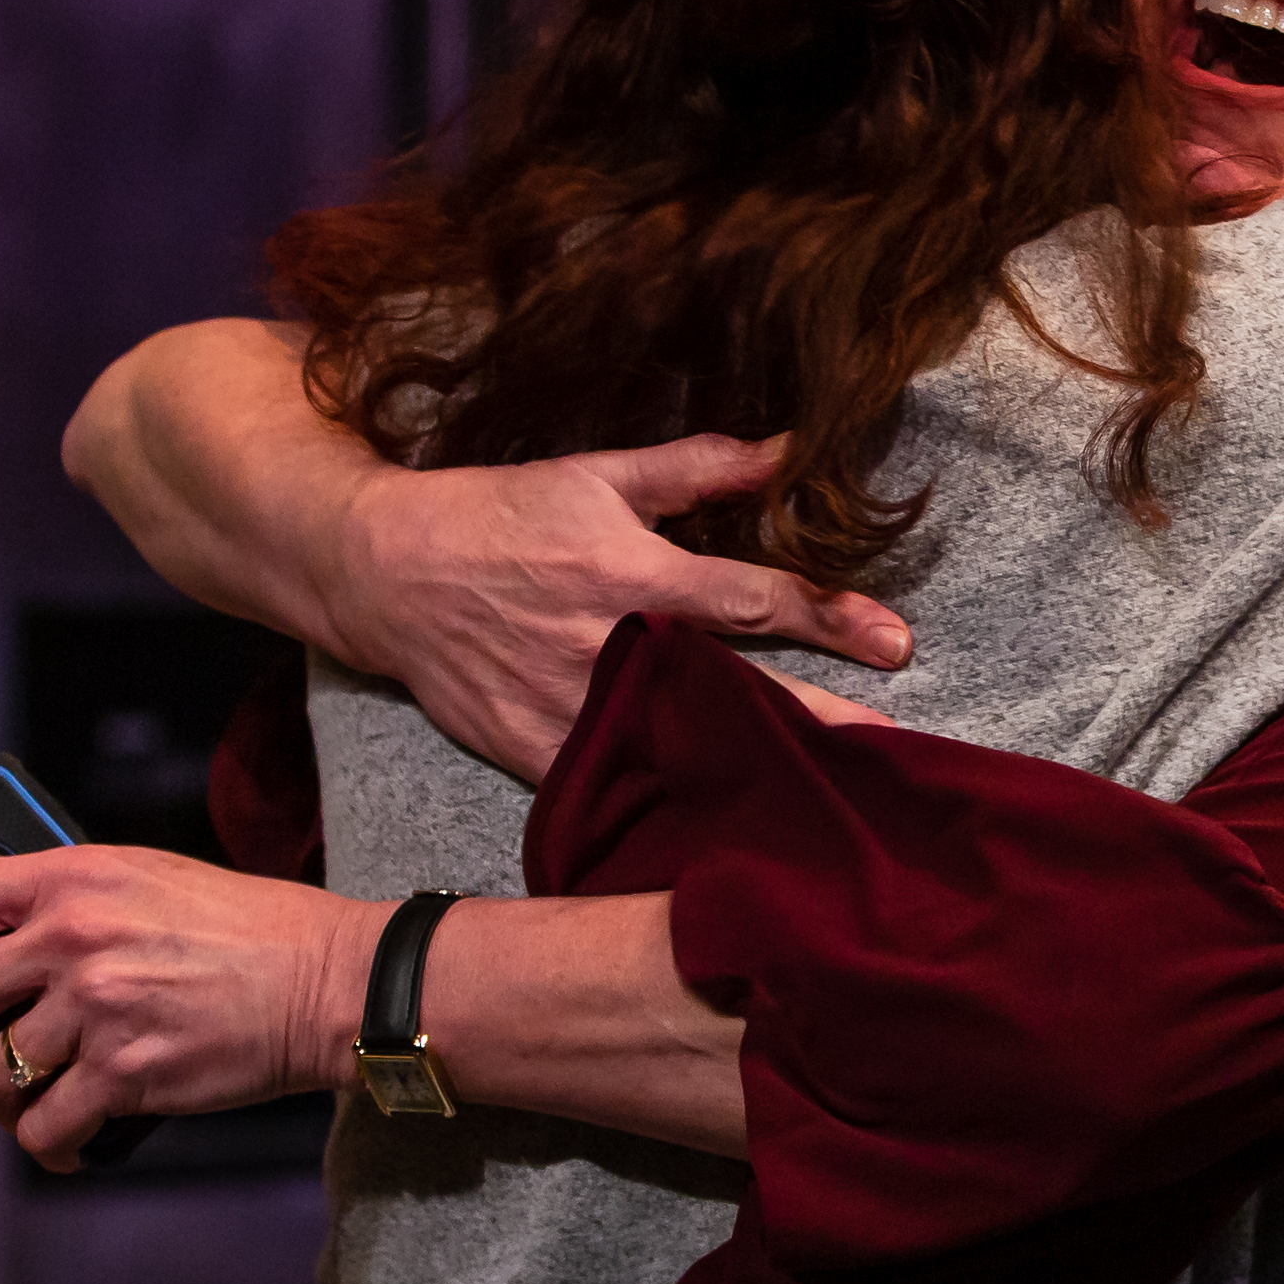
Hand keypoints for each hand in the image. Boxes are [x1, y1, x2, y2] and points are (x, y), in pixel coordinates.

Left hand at [0, 846, 379, 1172]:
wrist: (327, 981)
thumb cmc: (244, 930)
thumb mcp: (143, 879)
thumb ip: (61, 899)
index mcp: (70, 877)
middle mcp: (73, 938)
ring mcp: (98, 1008)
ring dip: (1, 1094)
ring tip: (39, 1090)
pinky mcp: (127, 1074)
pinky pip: (42, 1128)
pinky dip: (49, 1143)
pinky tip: (72, 1135)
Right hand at [325, 434, 911, 781]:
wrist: (386, 573)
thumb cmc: (497, 513)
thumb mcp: (596, 475)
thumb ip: (696, 469)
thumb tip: (785, 452)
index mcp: (636, 576)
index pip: (758, 600)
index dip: (834, 618)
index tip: (898, 644)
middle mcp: (612, 651)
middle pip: (738, 695)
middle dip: (820, 723)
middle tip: (894, 757)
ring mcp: (573, 712)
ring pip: (681, 753)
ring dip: (752, 775)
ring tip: (828, 804)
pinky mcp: (536, 755)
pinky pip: (617, 787)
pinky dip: (669, 806)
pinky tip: (727, 832)